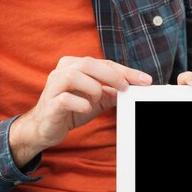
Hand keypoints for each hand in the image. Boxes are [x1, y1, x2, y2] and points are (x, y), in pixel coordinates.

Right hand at [9, 56, 152, 166]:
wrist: (46, 128)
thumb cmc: (71, 108)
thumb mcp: (97, 99)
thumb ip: (112, 91)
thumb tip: (135, 88)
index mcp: (75, 65)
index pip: (105, 63)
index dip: (126, 71)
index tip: (145, 80)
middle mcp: (62, 71)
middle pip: (89, 64)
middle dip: (112, 75)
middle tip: (126, 88)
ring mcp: (53, 86)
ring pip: (74, 76)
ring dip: (93, 88)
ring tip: (97, 100)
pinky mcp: (49, 103)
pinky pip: (66, 99)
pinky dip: (81, 104)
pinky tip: (86, 109)